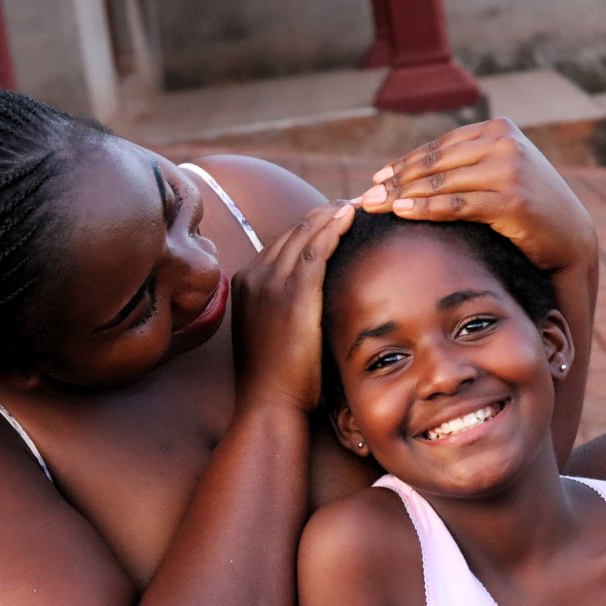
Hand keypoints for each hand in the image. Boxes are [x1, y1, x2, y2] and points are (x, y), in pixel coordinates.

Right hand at [231, 203, 354, 411]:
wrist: (269, 404)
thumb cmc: (277, 378)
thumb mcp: (270, 332)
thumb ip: (282, 306)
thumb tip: (310, 296)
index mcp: (244, 282)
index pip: (284, 240)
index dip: (312, 225)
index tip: (337, 216)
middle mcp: (254, 276)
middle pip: (294, 230)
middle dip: (325, 213)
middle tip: (357, 201)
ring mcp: (271, 283)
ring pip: (306, 233)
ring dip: (333, 213)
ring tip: (361, 203)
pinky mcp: (292, 294)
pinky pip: (316, 249)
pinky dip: (333, 227)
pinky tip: (351, 215)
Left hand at [354, 117, 594, 271]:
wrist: (572, 237)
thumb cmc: (530, 207)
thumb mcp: (502, 172)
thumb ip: (469, 163)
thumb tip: (415, 171)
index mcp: (499, 129)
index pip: (440, 146)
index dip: (405, 162)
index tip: (378, 178)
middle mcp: (504, 144)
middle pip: (436, 162)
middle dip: (397, 180)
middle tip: (367, 195)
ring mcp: (509, 169)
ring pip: (441, 183)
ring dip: (403, 195)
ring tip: (376, 206)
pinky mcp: (510, 200)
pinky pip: (456, 205)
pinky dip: (424, 208)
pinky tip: (401, 212)